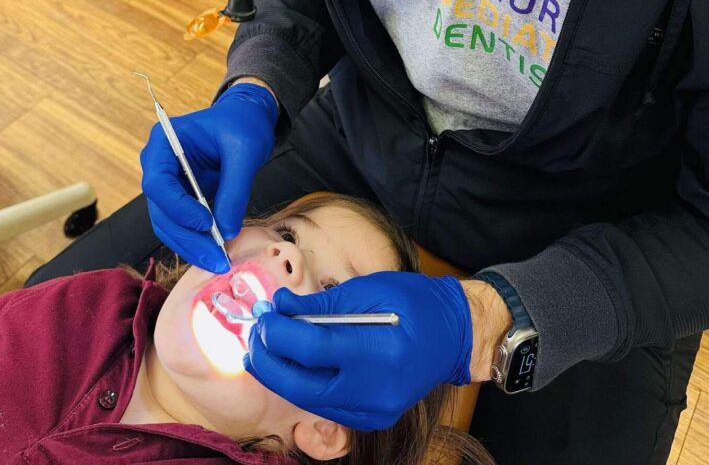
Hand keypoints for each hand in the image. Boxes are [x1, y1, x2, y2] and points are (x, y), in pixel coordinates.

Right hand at [140, 82, 277, 271]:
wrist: (246, 119)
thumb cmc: (242, 125)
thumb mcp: (245, 151)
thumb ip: (234, 190)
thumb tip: (227, 231)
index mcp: (164, 142)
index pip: (158, 183)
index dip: (179, 208)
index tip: (207, 223)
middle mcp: (158, 165)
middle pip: (161, 210)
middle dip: (186, 238)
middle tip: (215, 258)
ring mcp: (168, 184)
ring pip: (168, 225)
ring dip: (191, 246)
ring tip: (218, 261)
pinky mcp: (181, 199)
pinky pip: (182, 226)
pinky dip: (197, 241)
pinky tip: (216, 253)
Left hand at [244, 272, 472, 431]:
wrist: (454, 336)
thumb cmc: (414, 302)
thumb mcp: (368, 289)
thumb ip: (321, 304)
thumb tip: (280, 306)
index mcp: (378, 350)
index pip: (311, 349)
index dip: (278, 333)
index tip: (263, 315)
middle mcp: (375, 389)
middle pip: (302, 385)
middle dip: (269, 361)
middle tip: (254, 337)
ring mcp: (374, 410)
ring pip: (309, 400)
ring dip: (281, 374)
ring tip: (265, 348)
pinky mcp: (372, 418)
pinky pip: (327, 405)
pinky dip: (305, 385)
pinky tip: (293, 365)